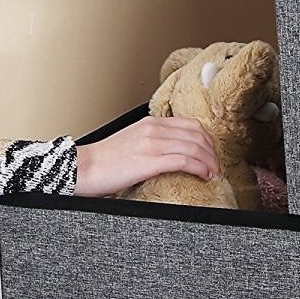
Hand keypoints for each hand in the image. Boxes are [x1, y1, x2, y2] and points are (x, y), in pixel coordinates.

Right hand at [74, 116, 218, 196]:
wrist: (83, 168)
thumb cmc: (104, 161)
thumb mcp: (132, 142)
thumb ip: (152, 142)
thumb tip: (171, 154)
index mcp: (150, 123)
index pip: (191, 124)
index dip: (207, 140)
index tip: (211, 153)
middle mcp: (153, 129)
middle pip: (197, 134)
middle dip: (212, 151)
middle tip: (216, 166)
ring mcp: (152, 143)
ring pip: (195, 147)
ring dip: (210, 161)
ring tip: (213, 173)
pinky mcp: (150, 160)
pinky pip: (185, 160)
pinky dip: (200, 168)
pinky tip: (204, 175)